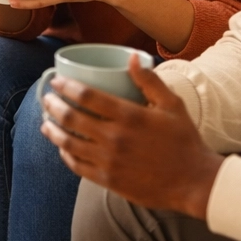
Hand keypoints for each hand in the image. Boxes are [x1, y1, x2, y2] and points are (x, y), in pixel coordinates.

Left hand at [39, 58, 222, 217]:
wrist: (194, 183)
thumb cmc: (184, 141)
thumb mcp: (172, 105)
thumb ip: (150, 81)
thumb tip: (131, 57)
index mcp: (129, 116)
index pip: (87, 96)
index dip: (66, 86)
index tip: (56, 81)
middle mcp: (115, 138)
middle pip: (71, 118)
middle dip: (53, 105)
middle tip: (47, 98)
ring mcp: (109, 161)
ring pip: (68, 143)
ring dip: (52, 130)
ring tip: (45, 122)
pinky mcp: (108, 180)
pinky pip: (77, 165)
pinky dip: (65, 154)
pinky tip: (62, 147)